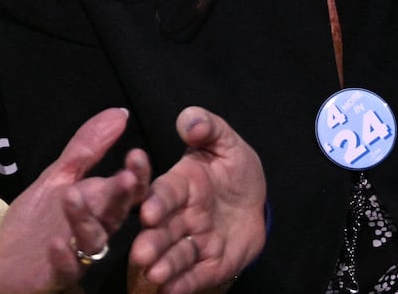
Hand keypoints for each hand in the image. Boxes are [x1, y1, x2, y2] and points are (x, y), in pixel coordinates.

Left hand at [0, 108, 152, 293]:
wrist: (7, 270)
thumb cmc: (38, 225)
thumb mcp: (58, 178)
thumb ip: (87, 148)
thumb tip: (120, 113)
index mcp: (99, 205)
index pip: (127, 189)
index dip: (135, 174)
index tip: (137, 153)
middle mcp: (96, 229)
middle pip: (116, 212)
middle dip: (122, 195)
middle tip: (126, 176)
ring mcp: (77, 255)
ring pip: (92, 239)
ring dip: (85, 218)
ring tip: (72, 195)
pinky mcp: (55, 276)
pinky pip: (65, 269)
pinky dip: (63, 257)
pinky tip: (57, 243)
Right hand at [128, 107, 266, 293]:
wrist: (256, 201)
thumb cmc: (234, 168)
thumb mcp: (226, 142)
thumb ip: (206, 127)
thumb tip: (189, 122)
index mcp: (180, 184)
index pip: (165, 192)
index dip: (157, 202)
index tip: (149, 212)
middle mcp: (181, 215)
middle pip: (163, 230)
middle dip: (152, 242)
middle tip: (141, 254)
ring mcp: (195, 241)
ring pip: (176, 255)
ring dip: (165, 265)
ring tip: (155, 274)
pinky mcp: (210, 264)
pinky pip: (196, 276)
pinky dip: (184, 284)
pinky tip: (171, 292)